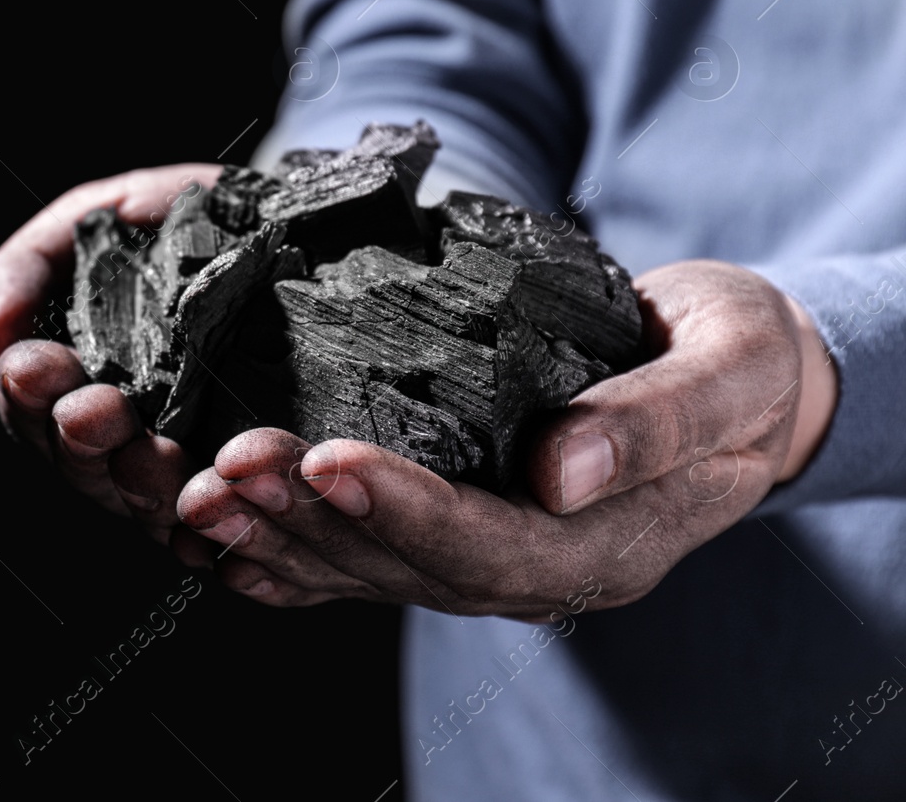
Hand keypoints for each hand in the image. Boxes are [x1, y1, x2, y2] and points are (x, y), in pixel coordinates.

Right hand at [0, 165, 219, 543]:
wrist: (311, 219)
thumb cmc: (201, 217)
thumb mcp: (104, 214)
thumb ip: (29, 266)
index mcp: (84, 374)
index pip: (33, 409)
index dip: (29, 394)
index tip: (35, 366)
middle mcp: (131, 429)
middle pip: (82, 466)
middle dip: (81, 440)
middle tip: (94, 410)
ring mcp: (192, 461)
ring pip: (146, 504)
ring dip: (141, 486)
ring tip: (152, 453)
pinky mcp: (254, 483)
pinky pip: (227, 528)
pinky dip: (211, 530)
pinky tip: (210, 514)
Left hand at [175, 260, 838, 612]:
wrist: (731, 377)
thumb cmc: (737, 360)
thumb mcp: (731, 369)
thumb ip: (657, 422)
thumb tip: (563, 471)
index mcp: (606, 545)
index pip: (491, 543)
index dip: (405, 506)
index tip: (327, 454)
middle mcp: (533, 568)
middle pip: (404, 563)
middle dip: (309, 513)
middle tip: (226, 464)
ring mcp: (484, 555)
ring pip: (362, 566)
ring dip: (273, 531)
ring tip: (193, 487)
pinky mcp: (446, 525)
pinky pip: (352, 556)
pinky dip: (280, 546)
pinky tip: (213, 529)